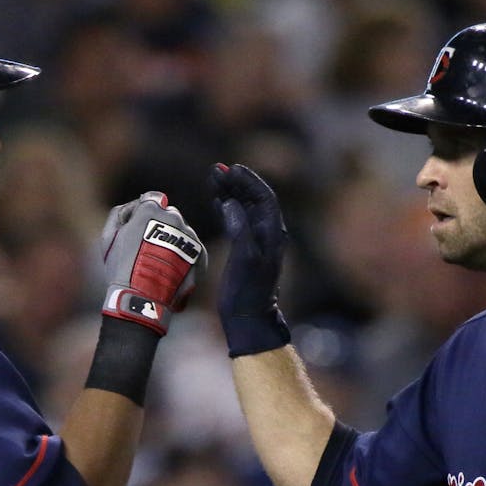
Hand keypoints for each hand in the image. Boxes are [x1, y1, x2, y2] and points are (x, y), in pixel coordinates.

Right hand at [98, 191, 206, 335]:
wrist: (143, 298)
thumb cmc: (121, 267)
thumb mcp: (109, 236)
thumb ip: (121, 212)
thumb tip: (137, 203)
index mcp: (151, 210)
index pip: (153, 199)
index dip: (145, 212)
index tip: (141, 226)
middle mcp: (174, 218)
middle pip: (170, 215)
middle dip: (161, 227)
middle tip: (149, 249)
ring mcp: (189, 235)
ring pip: (182, 232)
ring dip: (174, 242)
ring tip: (161, 263)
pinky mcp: (200, 252)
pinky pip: (192, 248)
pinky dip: (184, 256)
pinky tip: (172, 270)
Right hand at [210, 162, 290, 356]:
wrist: (248, 317)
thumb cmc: (248, 291)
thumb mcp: (244, 258)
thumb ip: (239, 229)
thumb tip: (231, 204)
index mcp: (272, 234)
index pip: (264, 198)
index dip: (249, 181)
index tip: (233, 168)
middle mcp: (267, 234)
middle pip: (253, 199)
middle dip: (236, 183)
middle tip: (217, 169)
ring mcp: (256, 241)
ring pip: (243, 209)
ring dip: (229, 193)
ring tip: (213, 179)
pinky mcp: (244, 250)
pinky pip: (236, 221)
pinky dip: (226, 209)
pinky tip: (216, 201)